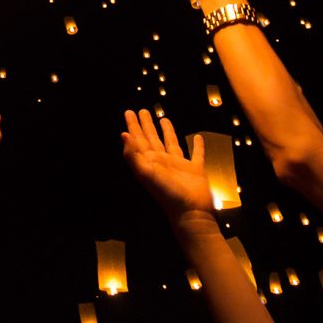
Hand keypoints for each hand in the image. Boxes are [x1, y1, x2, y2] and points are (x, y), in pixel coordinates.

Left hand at [121, 109, 219, 234]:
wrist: (190, 211)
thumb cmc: (167, 194)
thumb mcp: (146, 174)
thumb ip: (133, 156)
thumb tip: (123, 135)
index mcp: (149, 162)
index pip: (138, 140)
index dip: (133, 126)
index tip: (129, 112)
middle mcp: (162, 161)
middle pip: (152, 139)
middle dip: (146, 125)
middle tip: (142, 110)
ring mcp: (179, 165)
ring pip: (171, 143)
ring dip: (167, 131)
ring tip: (163, 118)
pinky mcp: (195, 170)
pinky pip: (197, 154)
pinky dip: (198, 146)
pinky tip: (198, 137)